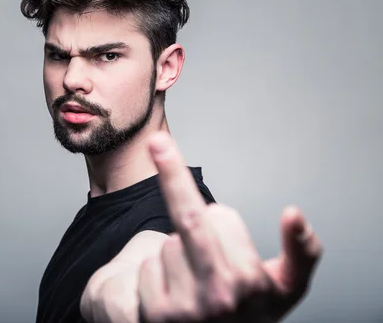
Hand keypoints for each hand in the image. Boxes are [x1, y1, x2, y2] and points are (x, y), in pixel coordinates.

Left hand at [137, 132, 322, 321]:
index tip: (211, 206)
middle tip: (157, 142)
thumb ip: (303, 252)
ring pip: (166, 244)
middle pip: (190, 220)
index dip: (223, 222)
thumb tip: (293, 214)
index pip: (222, 218)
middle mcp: (215, 298)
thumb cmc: (250, 313)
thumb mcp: (287, 288)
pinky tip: (172, 294)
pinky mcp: (152, 315)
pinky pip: (145, 265)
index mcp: (249, 285)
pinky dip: (155, 271)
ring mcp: (180, 309)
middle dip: (172, 174)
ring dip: (177, 252)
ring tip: (193, 282)